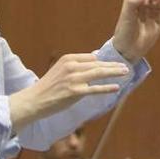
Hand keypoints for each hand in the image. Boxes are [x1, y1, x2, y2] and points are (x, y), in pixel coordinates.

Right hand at [9, 53, 130, 129]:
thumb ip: (76, 65)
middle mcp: (71, 67)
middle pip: (98, 64)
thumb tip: (95, 59)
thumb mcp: (60, 70)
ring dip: (114, 73)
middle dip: (113, 66)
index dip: (104, 61)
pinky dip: (107, 88)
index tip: (115, 63)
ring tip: (125, 73)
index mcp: (68, 59)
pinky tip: (116, 87)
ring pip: (99, 74)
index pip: (92, 58)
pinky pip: (95, 89)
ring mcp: (74, 79)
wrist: (34, 100)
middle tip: (125, 66)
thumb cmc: (48, 87)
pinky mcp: (75, 92)